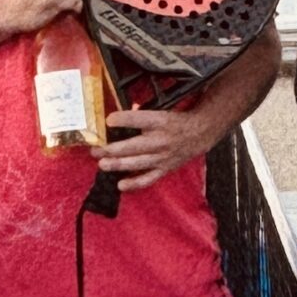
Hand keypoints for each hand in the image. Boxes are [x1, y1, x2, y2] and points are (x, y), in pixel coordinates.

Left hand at [94, 103, 214, 192]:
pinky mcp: (164, 168)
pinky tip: (121, 185)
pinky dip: (135, 183)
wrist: (199, 133)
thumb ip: (140, 116)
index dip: (123, 119)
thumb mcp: (160, 112)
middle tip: (96, 150)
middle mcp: (160, 140)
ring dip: (118, 165)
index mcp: (159, 121)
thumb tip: (116, 119)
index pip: (138, 119)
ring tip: (102, 165)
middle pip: (133, 145)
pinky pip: (148, 178)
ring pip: (137, 163)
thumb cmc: (174, 121)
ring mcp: (162, 156)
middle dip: (112, 149)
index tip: (108, 120)